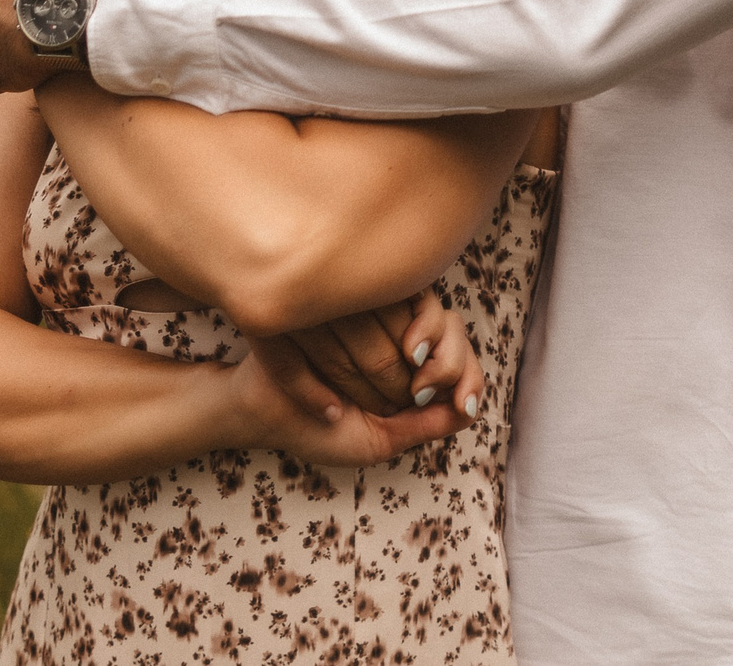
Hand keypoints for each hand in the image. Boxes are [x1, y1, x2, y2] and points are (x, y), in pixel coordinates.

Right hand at [225, 294, 485, 465]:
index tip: (464, 402)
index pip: (458, 354)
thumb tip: (472, 409)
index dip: (471, 374)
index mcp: (405, 365)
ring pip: (434, 310)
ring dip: (439, 347)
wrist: (260, 408)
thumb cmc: (315, 428)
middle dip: (455, 361)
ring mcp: (373, 309)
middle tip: (430, 391)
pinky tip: (411, 352)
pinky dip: (420, 325)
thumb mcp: (379, 439)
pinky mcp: (352, 294)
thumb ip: (424, 426)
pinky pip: (403, 296)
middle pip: (451, 326)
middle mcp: (394, 331)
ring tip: (420, 382)